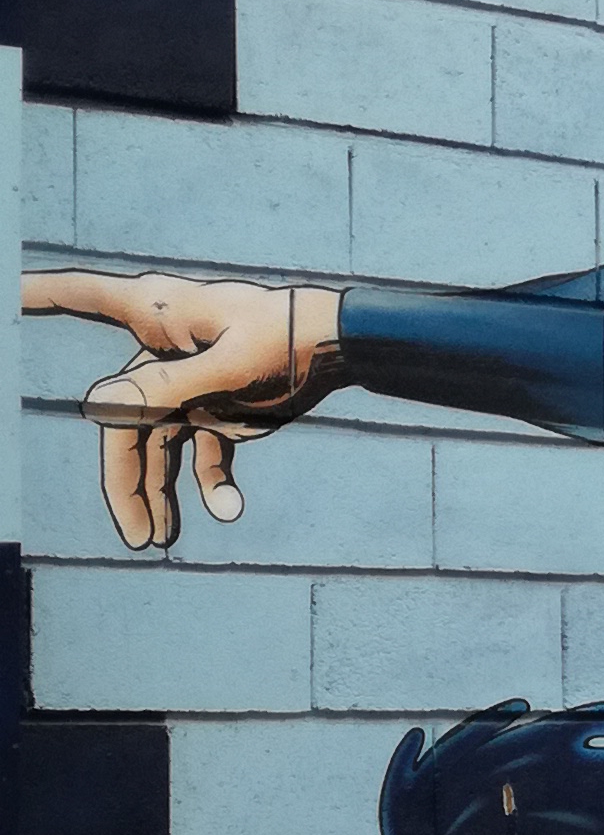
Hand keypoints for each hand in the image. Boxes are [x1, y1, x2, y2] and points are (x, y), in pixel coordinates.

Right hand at [25, 270, 341, 550]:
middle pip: (121, 423)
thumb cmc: (286, 337)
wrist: (339, 350)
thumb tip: (99, 405)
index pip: (80, 296)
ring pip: (155, 451)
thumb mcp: (231, 364)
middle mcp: (159, 354)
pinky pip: (202, 458)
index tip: (8, 292)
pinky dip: (211, 485)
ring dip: (158, 496)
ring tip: (158, 541)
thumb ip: (169, 386)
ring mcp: (187, 387)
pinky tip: (228, 510)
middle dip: (124, 482)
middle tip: (137, 537)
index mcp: (155, 318)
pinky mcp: (216, 413)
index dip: (40, 294)